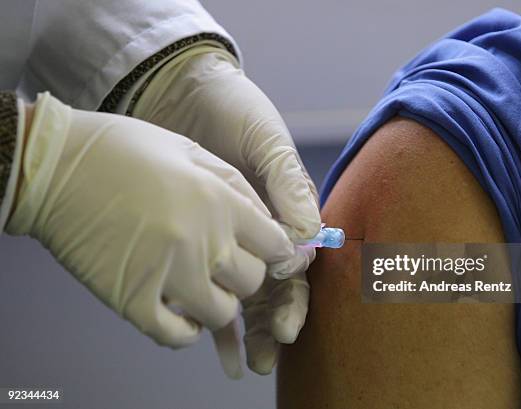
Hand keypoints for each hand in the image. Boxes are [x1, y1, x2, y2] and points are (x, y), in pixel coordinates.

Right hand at [6, 92, 294, 349]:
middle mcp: (203, 240)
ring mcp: (169, 274)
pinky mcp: (133, 301)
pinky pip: (177, 336)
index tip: (261, 251)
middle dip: (243, 275)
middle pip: (253, 281)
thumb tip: (265, 222)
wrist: (54, 167)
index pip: (276, 245)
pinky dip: (183, 329)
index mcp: (219, 200)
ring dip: (215, 303)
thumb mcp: (190, 151)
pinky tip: (174, 309)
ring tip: (196, 286)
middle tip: (221, 264)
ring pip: (222, 313)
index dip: (273, 250)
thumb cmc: (123, 151)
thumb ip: (234, 187)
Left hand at [131, 46, 320, 373]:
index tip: (284, 322)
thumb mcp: (268, 141)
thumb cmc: (235, 109)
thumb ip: (287, 185)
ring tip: (245, 362)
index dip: (295, 294)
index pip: (299, 262)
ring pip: (246, 293)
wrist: (183, 91)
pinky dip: (212, 311)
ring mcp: (231, 234)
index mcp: (288, 207)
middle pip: (276, 287)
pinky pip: (208, 279)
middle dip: (274, 322)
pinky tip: (211, 343)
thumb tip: (308, 237)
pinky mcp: (200, 236)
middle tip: (266, 352)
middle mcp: (263, 227)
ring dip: (247, 329)